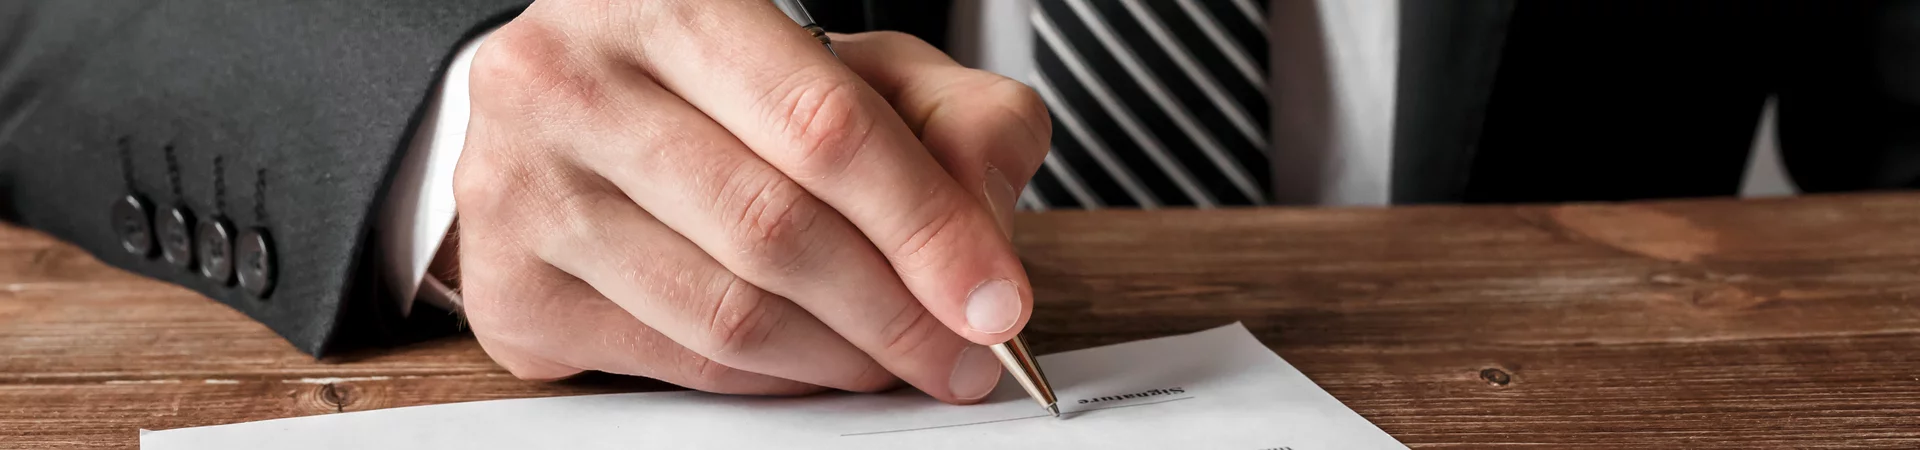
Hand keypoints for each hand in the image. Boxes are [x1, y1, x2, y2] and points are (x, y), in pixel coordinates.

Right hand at [453, 0, 1050, 404]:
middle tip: (963, 352)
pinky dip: (770, 382)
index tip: (994, 298)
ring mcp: (519, 188)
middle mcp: (566, 80)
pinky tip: (811, 361)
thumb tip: (984, 233)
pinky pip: (677, 364)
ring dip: (840, 358)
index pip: (820, 124)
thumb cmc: (722, 87)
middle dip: (896, 312)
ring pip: (725, 313)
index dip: (925, 225)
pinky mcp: (507, 290)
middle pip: (773, 228)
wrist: (570, 111)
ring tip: (896, 358)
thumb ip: (952, 119)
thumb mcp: (855, 66)